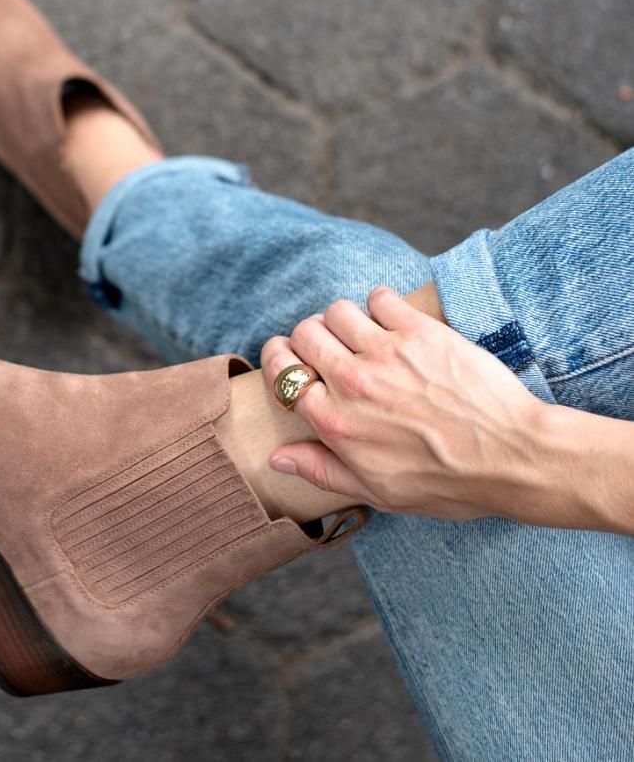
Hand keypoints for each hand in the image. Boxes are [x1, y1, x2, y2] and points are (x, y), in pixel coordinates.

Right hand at [261, 287, 547, 521]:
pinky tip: (391, 323)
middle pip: (304, 335)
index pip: (283, 375)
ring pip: (336, 311)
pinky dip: (379, 304)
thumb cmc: (447, 482)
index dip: (280, 362)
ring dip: (342, 320)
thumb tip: (277, 457)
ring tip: (359, 335)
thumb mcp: (377, 492)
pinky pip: (379, 297)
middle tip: (325, 348)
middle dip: (308, 339)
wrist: (513, 456)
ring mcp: (386, 352)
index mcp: (336, 424)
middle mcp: (353, 383)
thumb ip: (321, 471)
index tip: (288, 358)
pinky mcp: (420, 330)